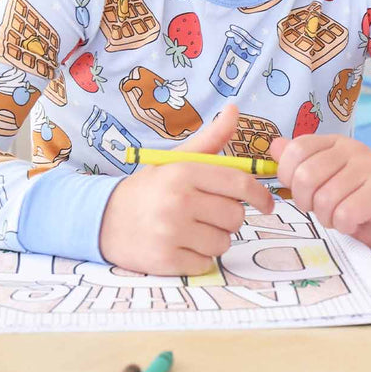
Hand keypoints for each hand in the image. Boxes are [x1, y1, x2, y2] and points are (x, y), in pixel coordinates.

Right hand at [99, 104, 275, 275]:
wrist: (104, 218)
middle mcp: (178, 201)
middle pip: (235, 216)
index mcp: (184, 172)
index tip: (266, 203)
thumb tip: (235, 108)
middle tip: (210, 213)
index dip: (260, 195)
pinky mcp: (166, 261)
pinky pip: (206, 263)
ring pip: (223, 242)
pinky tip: (181, 245)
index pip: (239, 183)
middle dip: (229, 217)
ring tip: (192, 229)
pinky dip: (199, 257)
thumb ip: (211, 138)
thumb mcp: (177, 160)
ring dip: (215, 238)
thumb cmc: (150, 188)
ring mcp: (171, 233)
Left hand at [269, 134, 370, 254]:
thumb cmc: (352, 198)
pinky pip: (345, 213)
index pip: (297, 149)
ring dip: (326, 217)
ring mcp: (370, 168)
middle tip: (318, 208)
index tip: (299, 190)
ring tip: (337, 216)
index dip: (287, 175)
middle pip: (306, 176)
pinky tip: (351, 223)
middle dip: (305, 201)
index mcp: (334, 142)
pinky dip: (342, 225)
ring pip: (325, 199)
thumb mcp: (322, 178)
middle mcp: (353, 149)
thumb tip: (275, 146)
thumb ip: (298, 162)